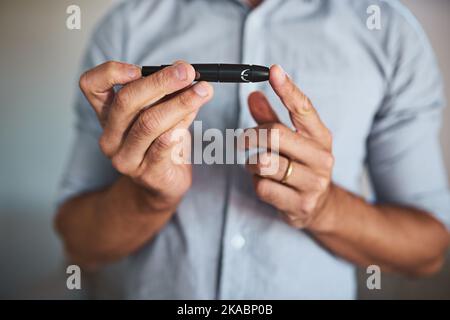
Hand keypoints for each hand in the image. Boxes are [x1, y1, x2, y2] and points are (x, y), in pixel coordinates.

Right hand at [79, 61, 212, 210]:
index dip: (110, 72)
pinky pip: (163, 145)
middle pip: (127, 101)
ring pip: (149, 123)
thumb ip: (169, 93)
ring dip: (180, 102)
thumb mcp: (161, 112)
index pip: (91, 86)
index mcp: (107, 115)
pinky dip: (180, 126)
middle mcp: (110, 136)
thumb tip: (185, 71)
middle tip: (187, 71)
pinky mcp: (147, 173)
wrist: (162, 185)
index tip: (139, 68)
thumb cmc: (160, 142)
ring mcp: (126, 157)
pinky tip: (194, 114)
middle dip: (160, 82)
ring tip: (203, 90)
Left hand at [244, 65, 334, 230]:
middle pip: (275, 134)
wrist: (319, 206)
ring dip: (251, 163)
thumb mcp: (292, 140)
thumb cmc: (301, 165)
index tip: (273, 70)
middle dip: (251, 136)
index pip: (303, 108)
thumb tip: (253, 95)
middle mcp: (321, 157)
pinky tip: (265, 183)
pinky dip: (256, 183)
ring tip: (256, 165)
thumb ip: (271, 118)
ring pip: (264, 162)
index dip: (287, 88)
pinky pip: (263, 187)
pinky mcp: (300, 204)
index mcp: (321, 136)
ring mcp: (313, 182)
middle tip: (242, 140)